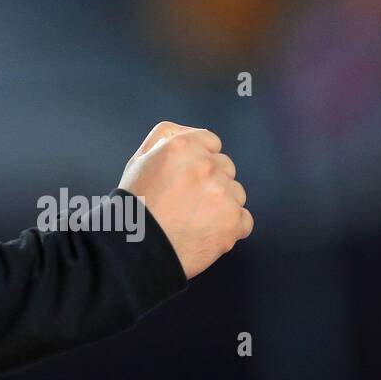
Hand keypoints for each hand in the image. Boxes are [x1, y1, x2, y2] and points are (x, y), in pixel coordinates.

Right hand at [118, 121, 252, 279]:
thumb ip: (165, 137)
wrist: (137, 247)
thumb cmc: (136, 204)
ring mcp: (222, 193)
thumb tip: (188, 132)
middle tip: (186, 200)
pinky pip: (244, 220)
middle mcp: (206, 165)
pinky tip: (205, 232)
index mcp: (183, 145)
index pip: (211, 142)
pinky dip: (229, 228)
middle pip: (225, 167)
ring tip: (193, 218)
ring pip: (236, 193)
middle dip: (211, 181)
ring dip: (221, 204)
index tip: (187, 177)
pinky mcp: (233, 220)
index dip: (199, 159)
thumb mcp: (140, 160)